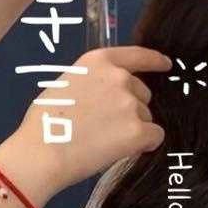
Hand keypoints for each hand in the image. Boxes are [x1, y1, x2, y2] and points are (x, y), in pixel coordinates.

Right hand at [5, 45, 171, 194]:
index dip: (154, 61)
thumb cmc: (44, 123)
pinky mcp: (138, 130)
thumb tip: (107, 98)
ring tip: (104, 141)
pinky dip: (144, 144)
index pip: (136, 55)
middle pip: (142, 93)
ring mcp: (130, 104)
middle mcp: (119, 78)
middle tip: (104, 126)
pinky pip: (155, 136)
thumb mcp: (66, 85)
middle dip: (131, 108)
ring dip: (134, 128)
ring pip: (146, 117)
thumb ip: (93, 83)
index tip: (166, 65)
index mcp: (98, 62)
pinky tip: (122, 150)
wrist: (42, 153)